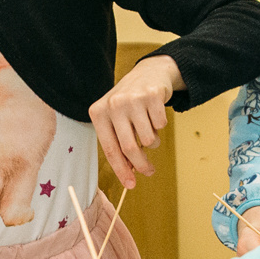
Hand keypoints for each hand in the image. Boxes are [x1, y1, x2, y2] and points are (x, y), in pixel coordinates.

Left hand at [87, 55, 181, 190]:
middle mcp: (113, 104)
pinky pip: (161, 125)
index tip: (131, 185)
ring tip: (149, 129)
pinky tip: (154, 114)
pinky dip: (160, 125)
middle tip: (149, 171)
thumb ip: (118, 143)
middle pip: (130, 147)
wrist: (148, 73)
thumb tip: (129, 172)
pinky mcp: (152, 95)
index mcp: (98, 113)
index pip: (110, 149)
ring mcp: (132, 99)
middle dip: (141, 164)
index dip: (121, 170)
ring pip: (148, 138)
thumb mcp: (116, 119)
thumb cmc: (129, 103)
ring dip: (152, 141)